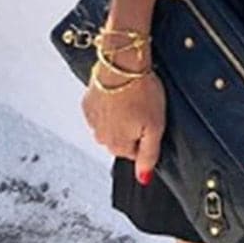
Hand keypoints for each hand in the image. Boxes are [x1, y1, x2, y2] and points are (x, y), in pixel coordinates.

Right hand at [80, 37, 165, 185]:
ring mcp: (92, 120)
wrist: (122, 64)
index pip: (135, 151)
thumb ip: (149, 155)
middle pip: (121, 139)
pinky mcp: (87, 103)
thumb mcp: (155, 127)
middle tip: (143, 106)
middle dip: (132, 126)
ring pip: (110, 125)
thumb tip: (144, 179)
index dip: (146, 134)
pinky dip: (109, 103)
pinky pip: (100, 110)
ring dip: (120, 115)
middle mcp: (100, 137)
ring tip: (131, 97)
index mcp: (118, 145)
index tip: (150, 118)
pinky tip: (118, 92)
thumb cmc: (141, 92)